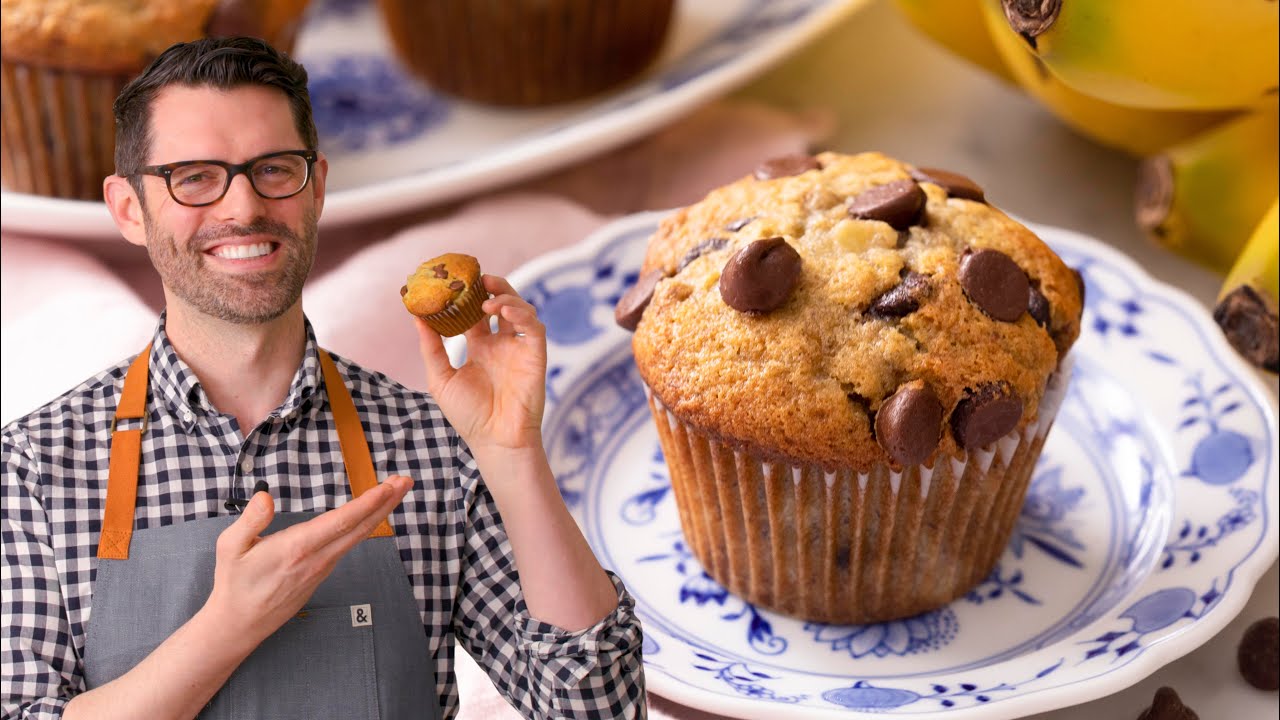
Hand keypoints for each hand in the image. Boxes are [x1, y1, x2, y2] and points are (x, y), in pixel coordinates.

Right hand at [203, 476, 411, 647]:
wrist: (239, 624)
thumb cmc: (234, 583)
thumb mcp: (231, 547)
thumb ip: (251, 520)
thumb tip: (266, 496)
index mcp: (298, 548)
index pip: (342, 521)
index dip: (369, 502)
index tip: (389, 486)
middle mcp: (317, 558)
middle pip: (360, 527)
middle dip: (386, 502)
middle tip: (406, 480)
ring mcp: (322, 568)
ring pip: (357, 536)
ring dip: (378, 512)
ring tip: (394, 490)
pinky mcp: (322, 574)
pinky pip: (348, 545)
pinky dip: (364, 526)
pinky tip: (371, 515)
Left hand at [416, 275, 546, 452]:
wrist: (495, 440)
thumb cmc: (468, 415)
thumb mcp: (441, 379)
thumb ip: (432, 348)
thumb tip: (416, 317)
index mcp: (479, 348)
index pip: (473, 313)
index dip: (465, 296)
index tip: (451, 281)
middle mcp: (500, 344)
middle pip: (499, 304)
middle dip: (490, 287)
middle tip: (475, 277)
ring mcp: (518, 348)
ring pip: (519, 309)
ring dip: (506, 297)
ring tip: (487, 297)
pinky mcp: (535, 355)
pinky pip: (533, 327)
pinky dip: (522, 314)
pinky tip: (504, 310)